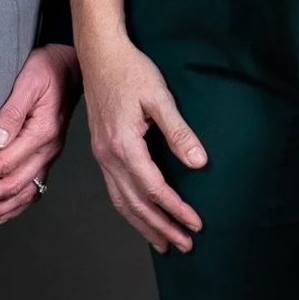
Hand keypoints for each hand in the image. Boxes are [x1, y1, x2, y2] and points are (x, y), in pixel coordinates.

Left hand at [0, 44, 78, 229]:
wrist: (73, 68)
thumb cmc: (48, 69)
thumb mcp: (28, 82)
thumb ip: (11, 112)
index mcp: (41, 134)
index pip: (3, 165)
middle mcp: (48, 151)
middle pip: (11, 186)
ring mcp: (50, 156)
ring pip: (23, 194)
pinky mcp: (49, 156)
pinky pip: (34, 189)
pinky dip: (16, 207)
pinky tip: (2, 215)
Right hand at [78, 30, 205, 252]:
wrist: (100, 54)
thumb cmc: (130, 70)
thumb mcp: (160, 97)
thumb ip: (178, 132)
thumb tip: (199, 163)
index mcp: (123, 145)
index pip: (154, 189)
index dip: (176, 210)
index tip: (196, 224)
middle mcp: (108, 156)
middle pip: (136, 204)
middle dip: (161, 228)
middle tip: (185, 245)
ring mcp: (102, 155)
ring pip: (122, 202)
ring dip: (144, 225)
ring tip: (164, 243)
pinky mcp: (101, 150)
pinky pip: (114, 190)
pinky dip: (129, 209)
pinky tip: (141, 215)